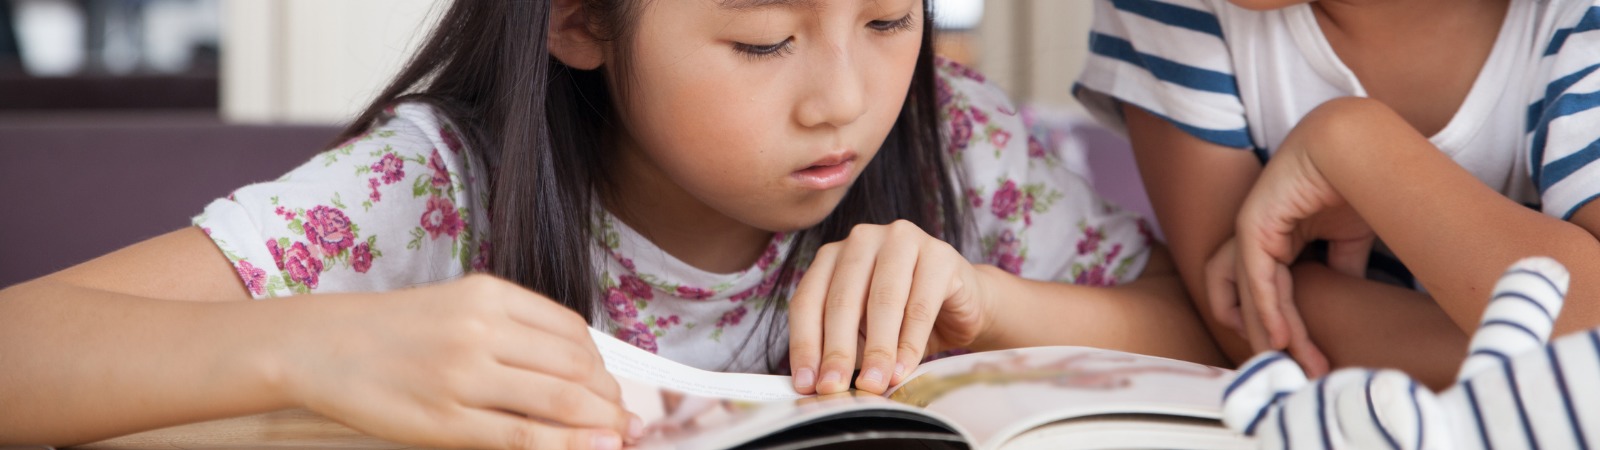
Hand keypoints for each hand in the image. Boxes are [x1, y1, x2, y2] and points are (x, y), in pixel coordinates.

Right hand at [278, 274, 641, 449]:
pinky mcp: (445, 420)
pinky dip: (565, 446)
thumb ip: (517, 326)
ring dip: (599, 425)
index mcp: (490, 294)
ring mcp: (464, 375)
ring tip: (616, 438)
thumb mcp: (460, 305)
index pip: (573, 331)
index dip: (604, 366)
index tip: (614, 388)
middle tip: (625, 421)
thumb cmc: (396, 331)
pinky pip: (521, 437)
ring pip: (558, 402)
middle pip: (575, 367)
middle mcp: (482, 329)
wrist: (322, 346)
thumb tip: (581, 365)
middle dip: (610, 400)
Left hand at [788, 220, 992, 394]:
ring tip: (872, 384)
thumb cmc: (903, 319)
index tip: (806, 384)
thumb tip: (818, 384)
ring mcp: (902, 241)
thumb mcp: (862, 333)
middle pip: (842, 300)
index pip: (808, 301)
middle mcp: (863, 240)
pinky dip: (910, 343)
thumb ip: (841, 348)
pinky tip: (903, 370)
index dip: (804, 345)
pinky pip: (920, 305)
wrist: (963, 306)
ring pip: (882, 301)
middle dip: (837, 351)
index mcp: (833, 255)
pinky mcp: (940, 255)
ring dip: (876, 350)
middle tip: (834, 388)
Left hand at [1232, 137, 1374, 376]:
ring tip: (1292, 365)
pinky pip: (1256, 276)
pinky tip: (1282, 337)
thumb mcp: (1348, 237)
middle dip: (1272, 341)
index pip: (1268, 294)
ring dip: (1271, 333)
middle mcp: (1255, 236)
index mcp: (1274, 238)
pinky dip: (1267, 309)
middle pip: (1250, 301)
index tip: (1305, 359)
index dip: (1282, 328)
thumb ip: (1342, 267)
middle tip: (1295, 376)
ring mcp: (1250, 229)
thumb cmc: (1356, 181)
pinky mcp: (1252, 223)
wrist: (1354, 143)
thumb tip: (1347, 293)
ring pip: (1250, 294)